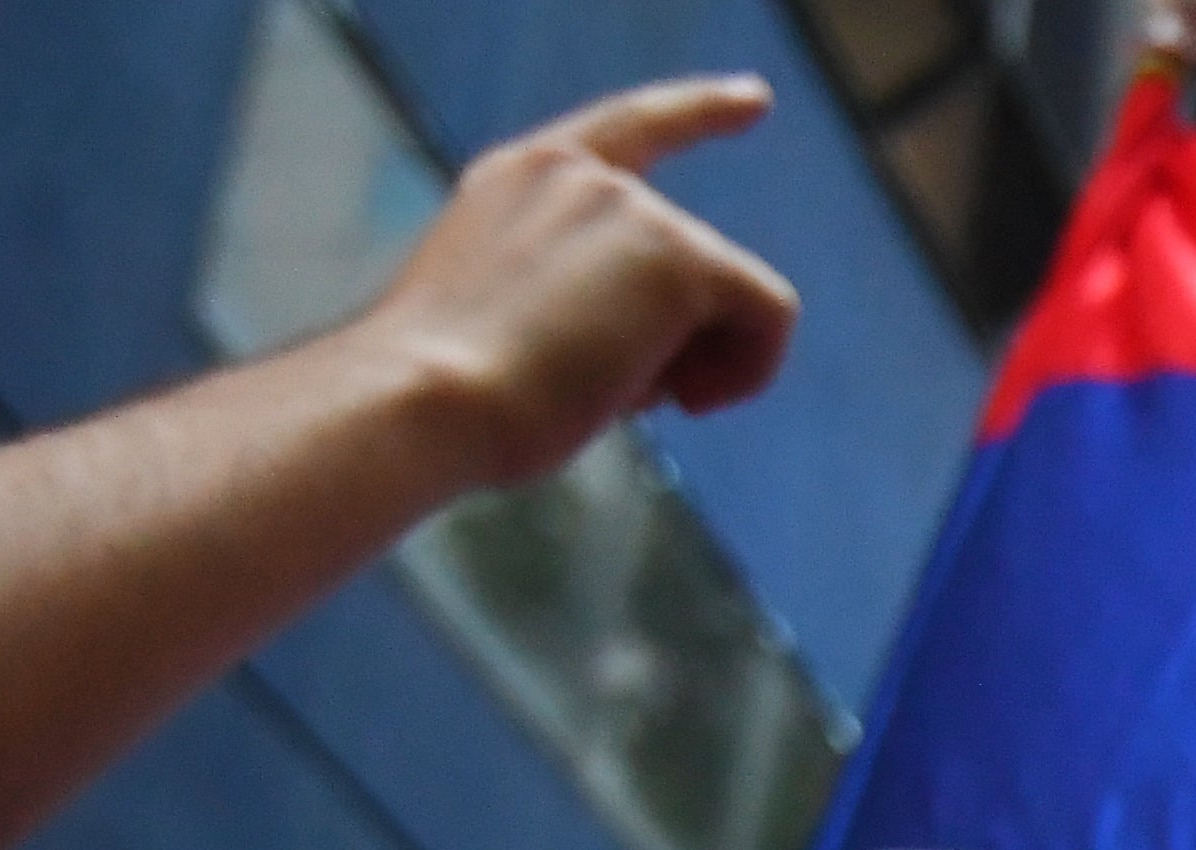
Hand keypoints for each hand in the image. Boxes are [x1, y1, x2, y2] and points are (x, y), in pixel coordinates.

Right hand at [353, 78, 798, 493]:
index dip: (701, 112)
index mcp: (519, 182)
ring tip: (629, 399)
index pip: (627, 128)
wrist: (423, 401)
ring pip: (734, 297)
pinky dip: (753, 371)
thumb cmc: (453, 400)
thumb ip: (588, 304)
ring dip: (703, 364)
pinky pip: (772, 314)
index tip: (757, 101)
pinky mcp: (678, 255)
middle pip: (692, 264)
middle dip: (678, 347)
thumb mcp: (512, 328)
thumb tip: (680, 355)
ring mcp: (628, 205)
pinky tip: (689, 403)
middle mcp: (573, 175)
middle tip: (616, 396)